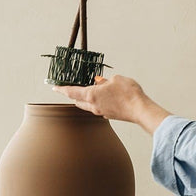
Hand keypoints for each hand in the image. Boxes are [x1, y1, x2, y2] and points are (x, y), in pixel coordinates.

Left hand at [54, 74, 170, 133]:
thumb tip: (100, 82)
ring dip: (86, 98)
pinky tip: (104, 96)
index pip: (72, 92)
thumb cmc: (128, 94)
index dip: (62, 89)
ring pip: (88, 105)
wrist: (140, 110)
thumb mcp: (116, 80)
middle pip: (78, 101)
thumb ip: (105, 81)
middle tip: (70, 88)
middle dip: (73, 94)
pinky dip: (97, 102)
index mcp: (92, 95)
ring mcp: (101, 112)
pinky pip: (98, 107)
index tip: (54, 87)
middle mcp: (94, 106)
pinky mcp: (109, 115)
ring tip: (90, 89)